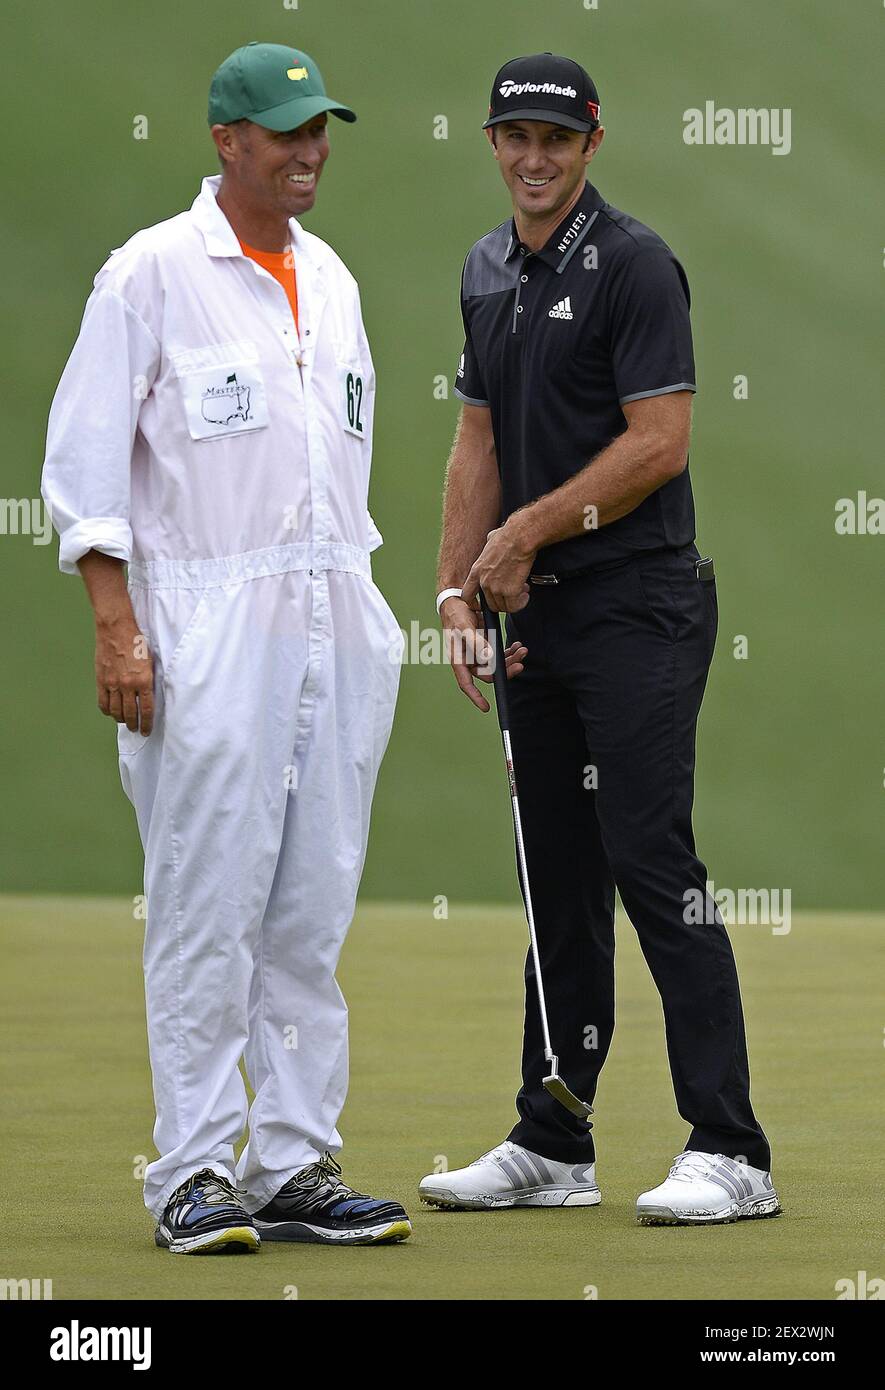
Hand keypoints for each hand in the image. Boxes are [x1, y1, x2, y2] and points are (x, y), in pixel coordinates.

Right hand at [94, 618, 154, 735]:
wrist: (116, 629)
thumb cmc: (135, 641)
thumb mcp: (150, 660)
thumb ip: (149, 679)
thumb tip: (150, 694)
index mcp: (143, 680)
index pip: (146, 710)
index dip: (146, 723)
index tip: (146, 730)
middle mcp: (128, 685)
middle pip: (130, 714)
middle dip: (134, 724)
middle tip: (136, 729)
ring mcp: (112, 684)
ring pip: (115, 711)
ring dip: (121, 719)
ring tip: (125, 722)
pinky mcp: (101, 680)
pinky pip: (103, 703)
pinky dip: (107, 711)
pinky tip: (111, 712)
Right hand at [440, 596, 526, 711]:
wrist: (458, 600)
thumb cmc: (456, 614)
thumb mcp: (465, 627)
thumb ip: (477, 642)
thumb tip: (489, 658)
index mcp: (459, 659)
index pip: (466, 683)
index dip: (475, 696)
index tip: (486, 707)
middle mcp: (468, 659)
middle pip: (488, 674)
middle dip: (505, 670)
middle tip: (520, 664)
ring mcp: (477, 653)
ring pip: (496, 665)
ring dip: (511, 660)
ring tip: (522, 650)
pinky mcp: (485, 645)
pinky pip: (499, 654)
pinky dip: (509, 652)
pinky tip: (517, 646)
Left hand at [460, 515, 535, 612]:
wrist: (519, 539)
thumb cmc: (509, 536)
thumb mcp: (491, 539)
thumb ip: (489, 545)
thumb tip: (492, 540)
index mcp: (477, 571)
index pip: (467, 595)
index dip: (474, 603)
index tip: (481, 606)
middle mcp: (484, 582)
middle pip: (490, 604)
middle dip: (503, 601)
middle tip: (513, 592)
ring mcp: (496, 588)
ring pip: (503, 607)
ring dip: (514, 601)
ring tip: (522, 591)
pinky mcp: (510, 591)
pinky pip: (514, 606)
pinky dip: (521, 603)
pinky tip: (525, 595)